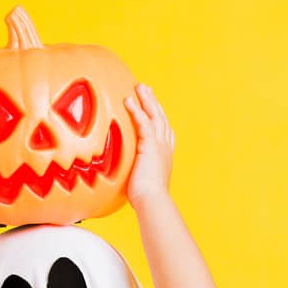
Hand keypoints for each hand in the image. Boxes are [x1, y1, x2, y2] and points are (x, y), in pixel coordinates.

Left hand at [124, 82, 174, 205]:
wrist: (151, 200)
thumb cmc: (144, 197)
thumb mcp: (140, 178)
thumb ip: (135, 170)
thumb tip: (123, 172)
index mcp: (164, 153)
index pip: (162, 129)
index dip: (157, 115)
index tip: (150, 104)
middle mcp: (164, 146)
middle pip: (160, 117)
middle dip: (153, 102)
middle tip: (145, 88)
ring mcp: (159, 145)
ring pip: (154, 116)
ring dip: (146, 100)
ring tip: (139, 87)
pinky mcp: (151, 146)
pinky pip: (144, 124)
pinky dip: (137, 111)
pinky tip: (129, 102)